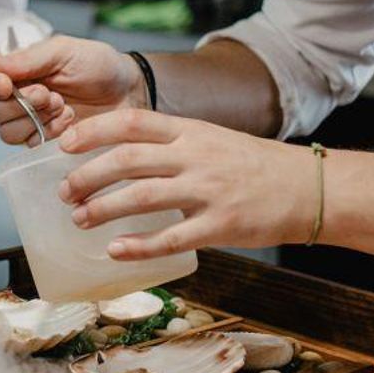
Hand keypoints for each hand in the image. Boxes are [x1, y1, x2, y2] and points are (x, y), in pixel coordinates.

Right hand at [0, 36, 140, 145]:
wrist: (129, 91)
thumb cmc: (97, 65)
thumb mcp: (63, 51)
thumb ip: (27, 59)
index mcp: (14, 69)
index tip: (5, 86)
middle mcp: (15, 95)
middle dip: (17, 104)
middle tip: (48, 94)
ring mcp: (28, 120)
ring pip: (6, 132)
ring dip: (34, 119)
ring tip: (61, 105)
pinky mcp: (44, 140)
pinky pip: (29, 144)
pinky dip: (48, 132)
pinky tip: (68, 119)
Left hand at [57, 110, 314, 259]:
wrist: (310, 188)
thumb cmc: (254, 166)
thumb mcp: (211, 139)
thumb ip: (171, 144)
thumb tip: (118, 154)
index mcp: (191, 131)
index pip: (131, 122)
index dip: (93, 131)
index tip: (63, 144)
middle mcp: (196, 156)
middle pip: (128, 160)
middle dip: (88, 176)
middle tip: (65, 191)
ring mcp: (208, 191)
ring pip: (142, 197)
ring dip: (103, 209)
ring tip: (80, 219)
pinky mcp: (221, 226)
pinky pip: (171, 238)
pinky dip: (138, 246)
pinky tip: (115, 250)